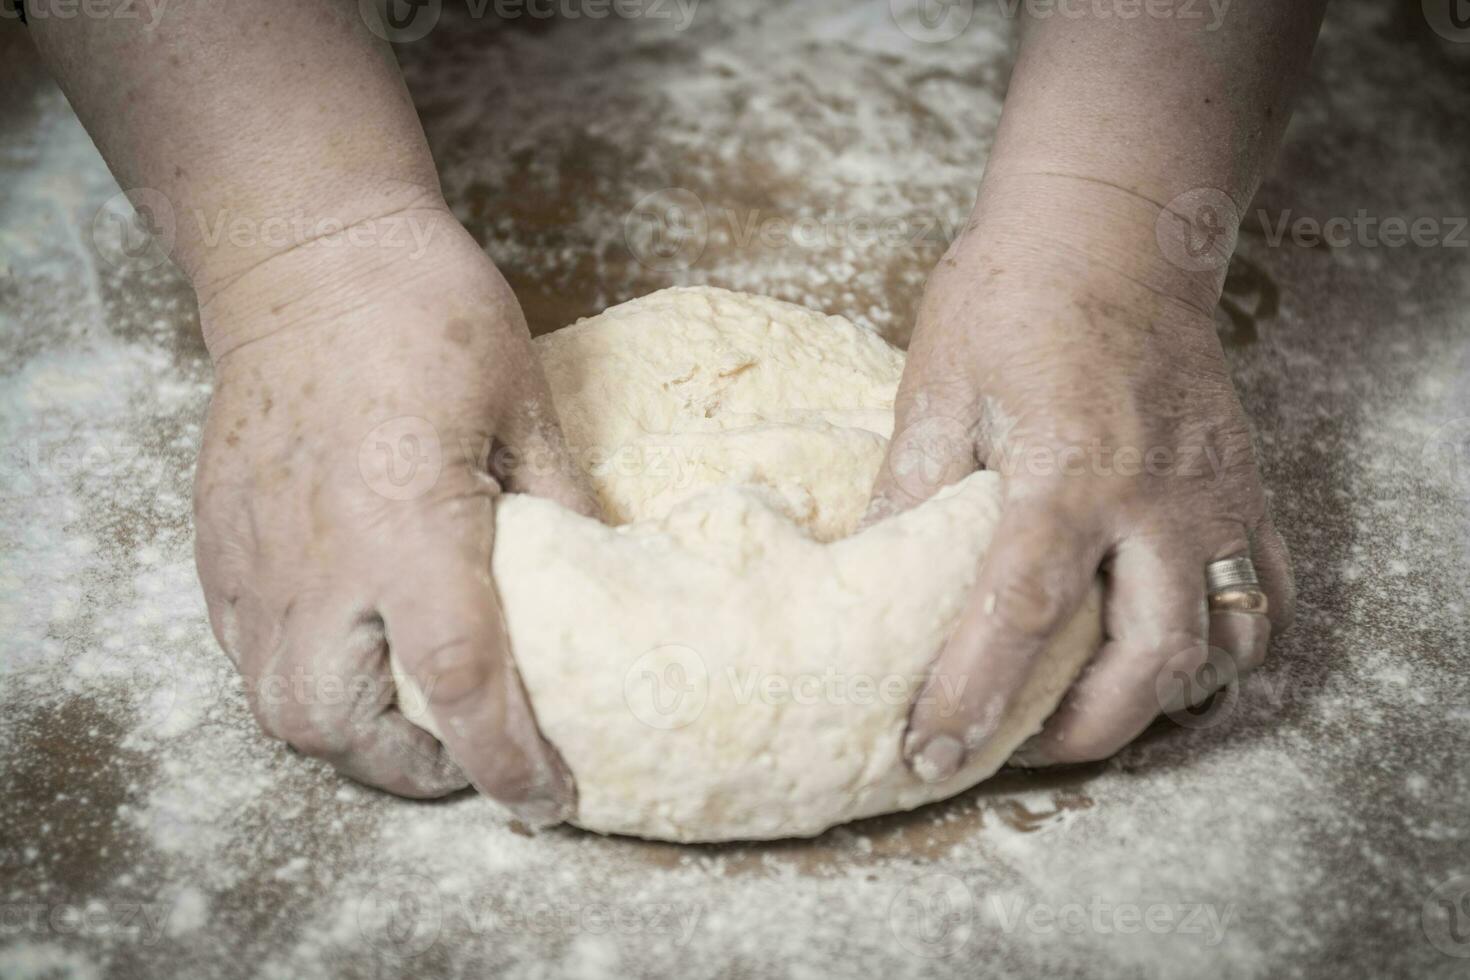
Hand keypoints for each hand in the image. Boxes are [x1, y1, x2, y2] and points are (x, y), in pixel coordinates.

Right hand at [192, 208, 592, 820]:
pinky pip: (244, 653)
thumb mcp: (525, 402)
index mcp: (408, 524)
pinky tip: (347, 656)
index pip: (459, 683)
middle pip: (344, 729)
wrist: (307, 254)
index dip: (507, 760)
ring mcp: (256, 554)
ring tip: (409, 715)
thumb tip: (598, 575)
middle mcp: (319, 559)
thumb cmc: (426, 311)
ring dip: (351, 737)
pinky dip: (298, 682)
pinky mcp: (220, 540)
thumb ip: (559, 503)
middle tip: (470, 753)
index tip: (546, 798)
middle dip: (413, 771)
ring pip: (279, 707)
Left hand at [868, 196, 1293, 777]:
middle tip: (1015, 754)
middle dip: (1081, 733)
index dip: (973, 697)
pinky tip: (1174, 656)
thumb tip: (866, 574)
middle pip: (1145, 663)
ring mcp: (1214, 499)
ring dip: (1156, 701)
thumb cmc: (1010, 297)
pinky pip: (1264, 596)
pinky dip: (1228, 648)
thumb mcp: (936, 387)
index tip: (930, 755)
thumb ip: (909, 489)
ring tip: (1088, 712)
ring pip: (1218, 647)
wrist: (1111, 228)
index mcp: (1068, 473)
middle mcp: (1155, 500)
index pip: (1021, 614)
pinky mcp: (1245, 488)